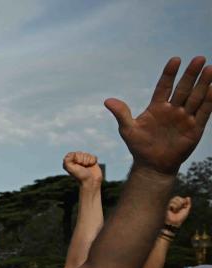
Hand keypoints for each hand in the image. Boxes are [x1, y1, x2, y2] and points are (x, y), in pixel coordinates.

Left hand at [62, 151, 102, 183]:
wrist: (91, 182)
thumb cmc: (80, 176)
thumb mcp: (71, 169)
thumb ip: (67, 161)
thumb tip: (72, 154)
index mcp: (69, 162)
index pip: (73, 154)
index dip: (76, 159)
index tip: (77, 166)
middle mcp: (75, 161)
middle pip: (80, 153)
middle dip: (82, 160)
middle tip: (83, 168)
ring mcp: (84, 160)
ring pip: (87, 154)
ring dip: (88, 161)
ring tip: (87, 168)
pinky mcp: (91, 161)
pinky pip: (93, 156)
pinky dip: (93, 161)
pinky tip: (91, 166)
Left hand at [105, 56, 211, 174]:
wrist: (152, 166)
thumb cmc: (139, 146)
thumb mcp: (128, 130)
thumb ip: (122, 114)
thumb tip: (107, 101)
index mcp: (157, 106)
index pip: (164, 86)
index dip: (169, 74)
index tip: (175, 60)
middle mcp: (173, 109)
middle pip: (183, 88)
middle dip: (191, 74)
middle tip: (199, 58)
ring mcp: (185, 118)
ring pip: (196, 97)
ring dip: (203, 84)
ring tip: (210, 68)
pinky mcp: (195, 128)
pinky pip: (204, 112)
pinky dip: (209, 101)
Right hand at [166, 196, 191, 225]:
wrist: (175, 222)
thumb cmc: (180, 217)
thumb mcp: (186, 210)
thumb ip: (188, 203)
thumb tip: (188, 197)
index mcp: (176, 204)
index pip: (179, 197)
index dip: (183, 200)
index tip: (184, 206)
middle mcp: (172, 204)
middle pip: (177, 197)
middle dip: (180, 202)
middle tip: (180, 208)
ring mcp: (169, 205)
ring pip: (174, 200)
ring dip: (177, 206)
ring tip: (176, 211)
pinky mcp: (166, 207)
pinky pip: (172, 204)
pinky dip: (174, 208)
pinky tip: (173, 211)